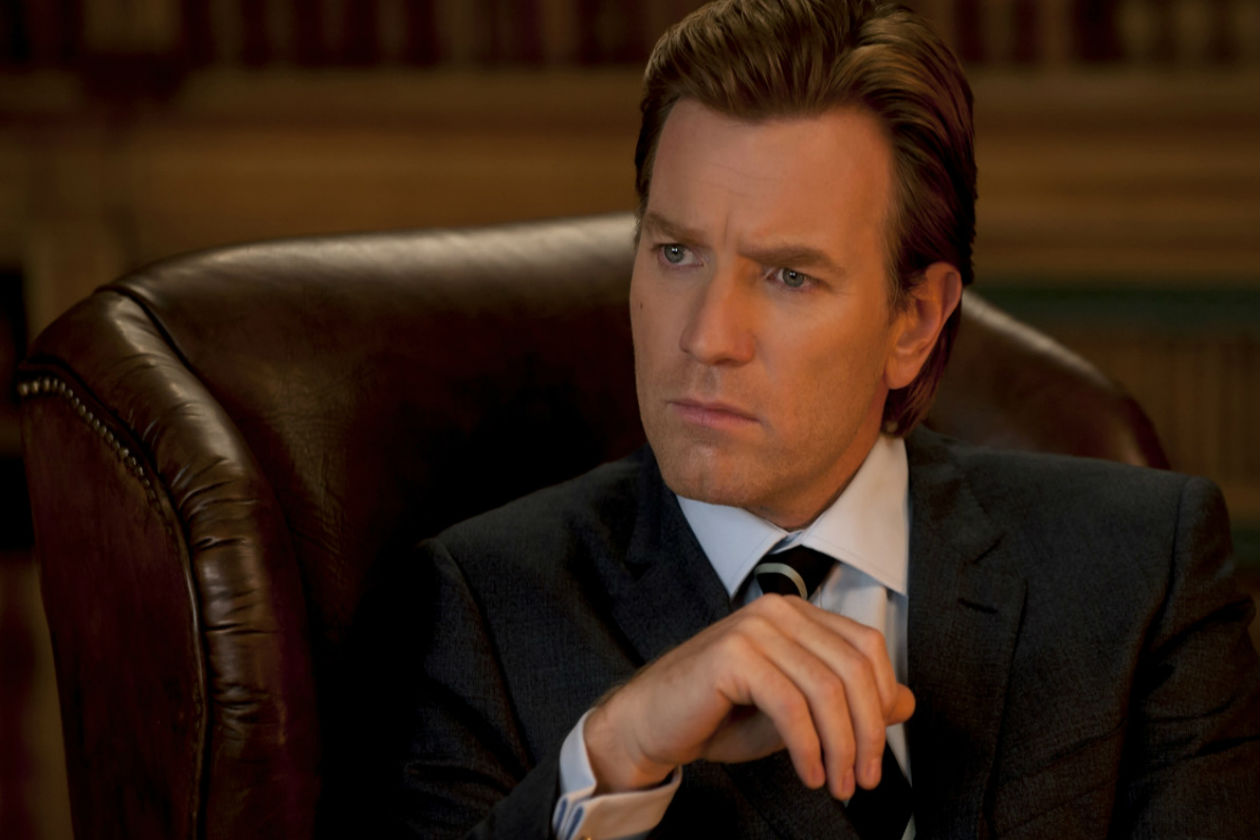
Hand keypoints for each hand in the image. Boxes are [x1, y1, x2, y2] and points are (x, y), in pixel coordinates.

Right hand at [583, 594, 913, 799]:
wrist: (650, 725)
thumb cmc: (719, 716)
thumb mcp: (797, 711)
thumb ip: (846, 702)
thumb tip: (906, 703)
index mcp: (797, 615)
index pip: (867, 646)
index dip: (883, 700)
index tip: (876, 754)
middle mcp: (779, 611)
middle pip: (854, 668)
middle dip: (867, 733)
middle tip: (863, 780)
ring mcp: (755, 628)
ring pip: (827, 689)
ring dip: (841, 748)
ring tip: (837, 785)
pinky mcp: (733, 654)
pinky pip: (791, 705)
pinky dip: (808, 747)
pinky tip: (809, 774)